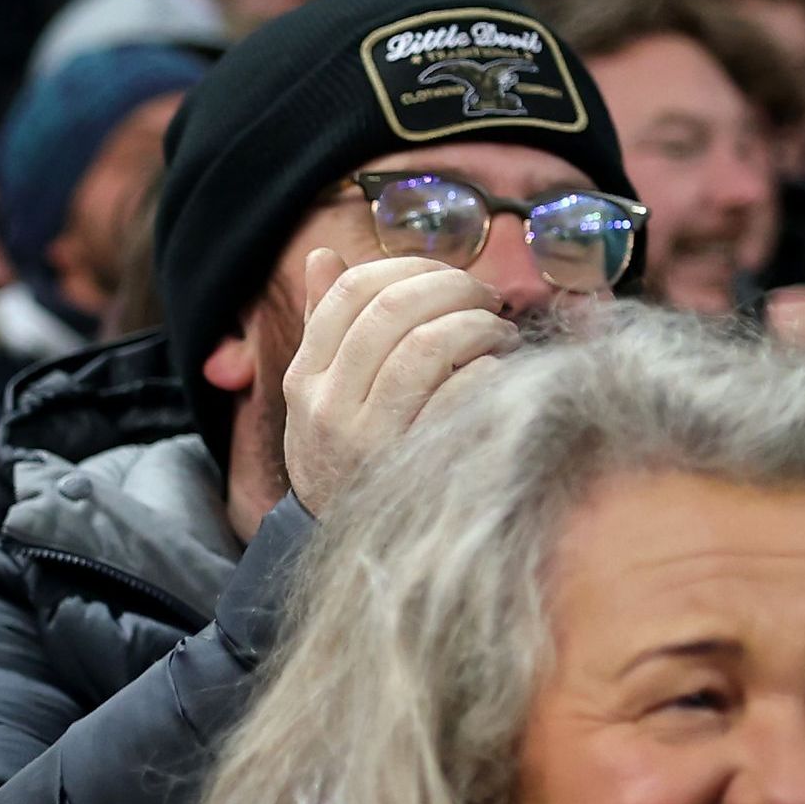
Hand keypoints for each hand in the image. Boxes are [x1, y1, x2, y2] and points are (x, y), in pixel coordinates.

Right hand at [281, 249, 519, 512]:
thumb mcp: (317, 394)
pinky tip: (499, 373)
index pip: (350, 291)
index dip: (407, 268)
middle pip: (392, 308)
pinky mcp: (415, 464)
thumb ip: (321, 324)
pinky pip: (461, 395)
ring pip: (427, 345)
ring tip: (499, 332)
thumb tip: (321, 256)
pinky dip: (489, 371)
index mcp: (304, 376)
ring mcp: (370, 438)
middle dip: (452, 287)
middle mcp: (329, 405)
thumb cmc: (343, 455)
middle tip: (484, 297)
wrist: (347, 547)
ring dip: (477, 324)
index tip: (442, 278)